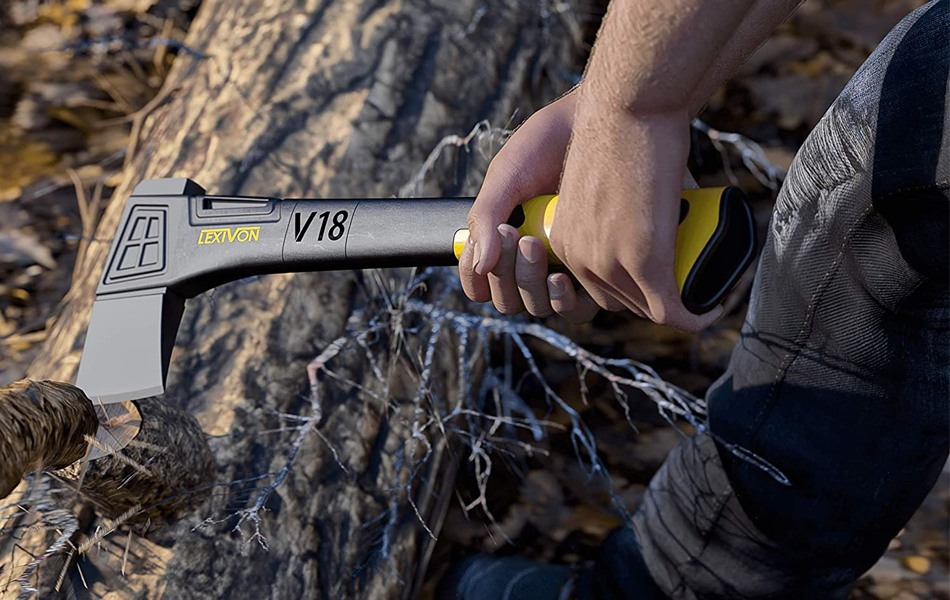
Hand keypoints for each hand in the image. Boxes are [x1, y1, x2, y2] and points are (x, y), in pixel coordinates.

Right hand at [459, 90, 600, 322]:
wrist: (601, 123)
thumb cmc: (547, 144)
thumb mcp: (507, 175)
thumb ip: (484, 216)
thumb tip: (478, 262)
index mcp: (503, 240)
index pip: (482, 281)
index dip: (476, 279)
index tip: (485, 254)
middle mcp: (532, 259)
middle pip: (511, 299)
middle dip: (510, 274)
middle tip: (519, 237)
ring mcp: (566, 267)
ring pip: (542, 306)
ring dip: (535, 288)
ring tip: (542, 253)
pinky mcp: (600, 270)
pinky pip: (581, 307)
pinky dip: (569, 299)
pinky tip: (569, 276)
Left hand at [550, 85, 722, 331]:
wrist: (629, 108)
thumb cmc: (622, 131)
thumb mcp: (601, 180)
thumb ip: (608, 204)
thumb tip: (635, 209)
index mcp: (564, 238)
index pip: (596, 285)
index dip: (631, 288)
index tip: (662, 273)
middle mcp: (577, 257)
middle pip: (622, 301)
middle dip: (656, 297)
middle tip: (689, 275)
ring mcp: (608, 262)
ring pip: (650, 307)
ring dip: (678, 306)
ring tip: (703, 283)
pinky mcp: (642, 261)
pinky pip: (670, 310)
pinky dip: (694, 317)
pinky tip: (710, 311)